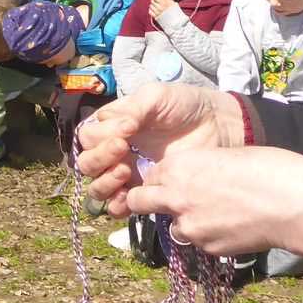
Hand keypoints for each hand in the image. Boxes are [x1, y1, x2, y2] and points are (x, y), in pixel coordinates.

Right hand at [76, 84, 247, 212]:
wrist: (216, 125)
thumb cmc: (184, 105)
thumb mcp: (155, 96)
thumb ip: (131, 110)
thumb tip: (117, 131)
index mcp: (111, 126)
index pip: (87, 137)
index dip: (100, 135)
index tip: (127, 128)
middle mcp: (114, 151)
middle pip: (86, 164)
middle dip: (99, 158)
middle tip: (123, 149)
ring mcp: (127, 174)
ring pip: (97, 188)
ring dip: (104, 182)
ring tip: (126, 171)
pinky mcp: (143, 192)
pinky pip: (118, 206)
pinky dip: (117, 204)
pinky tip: (128, 196)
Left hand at [123, 145, 302, 255]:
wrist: (295, 205)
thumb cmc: (271, 169)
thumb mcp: (228, 156)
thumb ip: (200, 168)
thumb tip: (194, 178)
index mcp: (179, 167)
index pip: (150, 175)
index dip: (160, 178)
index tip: (170, 181)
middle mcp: (175, 197)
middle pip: (139, 202)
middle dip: (148, 202)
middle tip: (168, 202)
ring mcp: (189, 226)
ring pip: (173, 226)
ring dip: (185, 222)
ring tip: (218, 215)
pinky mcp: (206, 248)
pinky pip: (200, 241)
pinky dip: (210, 236)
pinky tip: (234, 226)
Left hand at [148, 0, 174, 18]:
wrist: (175, 19)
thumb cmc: (174, 10)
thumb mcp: (171, 2)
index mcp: (164, 3)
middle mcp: (159, 7)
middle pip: (152, 1)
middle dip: (154, 0)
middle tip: (157, 2)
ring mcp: (157, 12)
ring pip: (150, 6)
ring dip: (153, 5)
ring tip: (157, 6)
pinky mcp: (155, 16)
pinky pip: (149, 11)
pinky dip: (151, 10)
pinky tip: (155, 10)